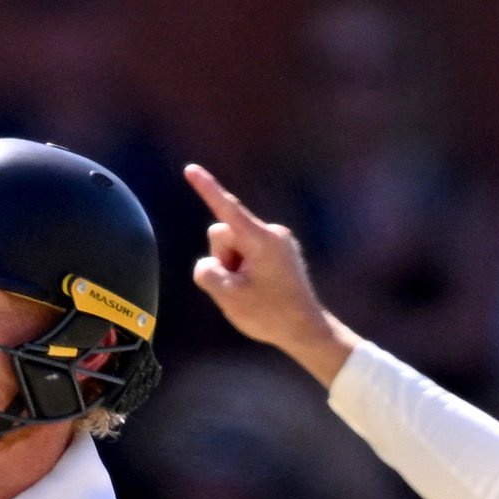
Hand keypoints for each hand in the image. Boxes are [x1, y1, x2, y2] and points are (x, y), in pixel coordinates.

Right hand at [184, 163, 359, 388]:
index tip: (191, 169)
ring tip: (251, 291)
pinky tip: (259, 290)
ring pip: (236, 245)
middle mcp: (272, 233)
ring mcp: (279, 242)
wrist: (306, 330)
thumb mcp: (228, 296)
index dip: (206, 188)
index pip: (226, 208)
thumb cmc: (269, 314)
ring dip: (234, 266)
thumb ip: (208, 272)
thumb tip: (210, 263)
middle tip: (240, 287)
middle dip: (223, 257)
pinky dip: (245, 269)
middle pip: (226, 233)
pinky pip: (249, 253)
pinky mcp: (280, 253)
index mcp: (260, 239)